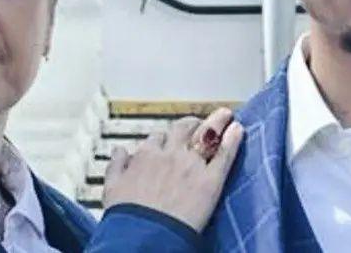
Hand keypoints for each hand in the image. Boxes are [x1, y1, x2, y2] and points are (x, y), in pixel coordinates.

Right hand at [101, 108, 243, 231]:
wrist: (144, 235)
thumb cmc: (127, 215)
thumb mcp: (112, 187)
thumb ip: (116, 165)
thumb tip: (119, 151)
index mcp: (146, 155)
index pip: (157, 138)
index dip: (164, 138)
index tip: (168, 140)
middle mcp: (170, 155)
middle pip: (183, 129)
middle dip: (191, 124)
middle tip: (197, 124)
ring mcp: (192, 165)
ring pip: (206, 134)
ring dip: (216, 122)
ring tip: (224, 115)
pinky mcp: (211, 180)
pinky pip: (224, 155)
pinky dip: (233, 140)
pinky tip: (238, 129)